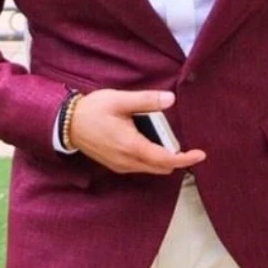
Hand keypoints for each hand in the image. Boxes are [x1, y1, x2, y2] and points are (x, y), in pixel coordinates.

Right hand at [69, 89, 206, 174]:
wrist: (66, 124)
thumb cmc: (93, 110)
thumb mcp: (120, 100)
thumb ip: (146, 100)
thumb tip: (170, 99)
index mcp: (132, 147)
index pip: (166, 159)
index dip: (185, 159)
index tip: (200, 154)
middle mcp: (128, 162)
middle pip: (161, 166)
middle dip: (174, 156)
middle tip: (179, 137)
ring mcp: (121, 166)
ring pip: (150, 167)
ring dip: (161, 156)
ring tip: (160, 133)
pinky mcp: (115, 165)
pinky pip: (140, 166)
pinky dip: (149, 156)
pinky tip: (145, 138)